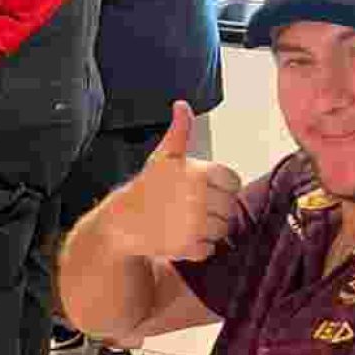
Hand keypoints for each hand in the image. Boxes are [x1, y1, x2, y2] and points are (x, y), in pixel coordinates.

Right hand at [104, 101, 244, 262]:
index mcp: (199, 172)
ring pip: (222, 230)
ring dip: (207, 230)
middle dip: (213, 210)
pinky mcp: (188, 247)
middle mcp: (198, 198)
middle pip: (229, 208)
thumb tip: (182, 105)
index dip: (218, 187)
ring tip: (185, 222)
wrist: (121, 222)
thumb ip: (180, 132)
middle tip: (189, 208)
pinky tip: (180, 237)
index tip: (199, 190)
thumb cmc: (146, 188)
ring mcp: (194, 224)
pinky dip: (198, 247)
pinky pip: (209, 249)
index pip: (233, 182)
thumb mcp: (163, 157)